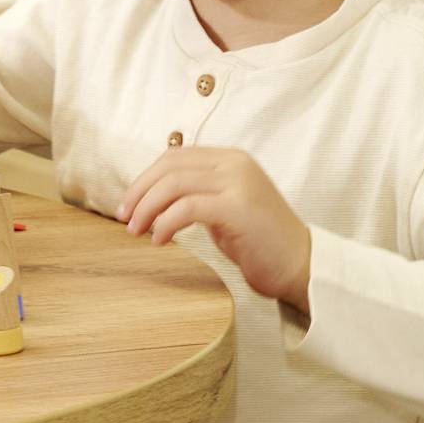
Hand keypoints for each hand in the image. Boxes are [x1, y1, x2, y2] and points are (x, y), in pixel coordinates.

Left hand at [117, 146, 313, 310]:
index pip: (175, 157)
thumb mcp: (224, 207)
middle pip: (169, 167)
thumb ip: (198, 192)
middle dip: (139, 192)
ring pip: (174, 185)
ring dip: (147, 209)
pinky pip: (187, 208)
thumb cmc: (258, 241)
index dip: (145, 179)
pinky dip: (165, 223)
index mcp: (231, 159)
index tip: (128, 204)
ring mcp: (238, 183)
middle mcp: (235, 163)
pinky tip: (160, 241)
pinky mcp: (238, 208)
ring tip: (137, 232)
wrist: (299, 264)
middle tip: (124, 219)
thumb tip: (152, 195)